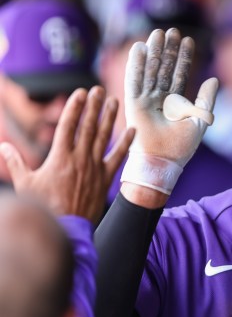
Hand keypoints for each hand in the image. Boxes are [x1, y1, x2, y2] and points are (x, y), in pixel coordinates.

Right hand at [0, 86, 134, 222]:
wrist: (67, 227)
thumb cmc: (44, 206)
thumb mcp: (26, 183)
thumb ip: (16, 162)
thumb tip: (3, 146)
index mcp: (60, 156)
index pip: (68, 125)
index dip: (75, 107)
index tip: (80, 92)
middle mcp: (80, 158)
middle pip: (88, 126)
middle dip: (94, 106)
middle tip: (99, 89)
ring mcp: (95, 167)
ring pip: (104, 137)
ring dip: (109, 118)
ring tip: (114, 101)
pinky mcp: (105, 178)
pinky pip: (118, 157)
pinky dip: (125, 143)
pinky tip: (132, 130)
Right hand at [122, 27, 218, 193]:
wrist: (163, 162)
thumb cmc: (181, 147)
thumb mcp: (199, 120)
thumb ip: (206, 99)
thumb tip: (213, 79)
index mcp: (174, 103)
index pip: (179, 75)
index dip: (184, 58)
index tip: (188, 41)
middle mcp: (159, 99)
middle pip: (164, 69)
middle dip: (168, 50)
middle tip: (172, 30)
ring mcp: (145, 101)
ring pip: (150, 71)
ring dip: (153, 52)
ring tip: (158, 33)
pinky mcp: (133, 104)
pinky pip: (134, 80)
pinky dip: (135, 65)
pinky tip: (138, 48)